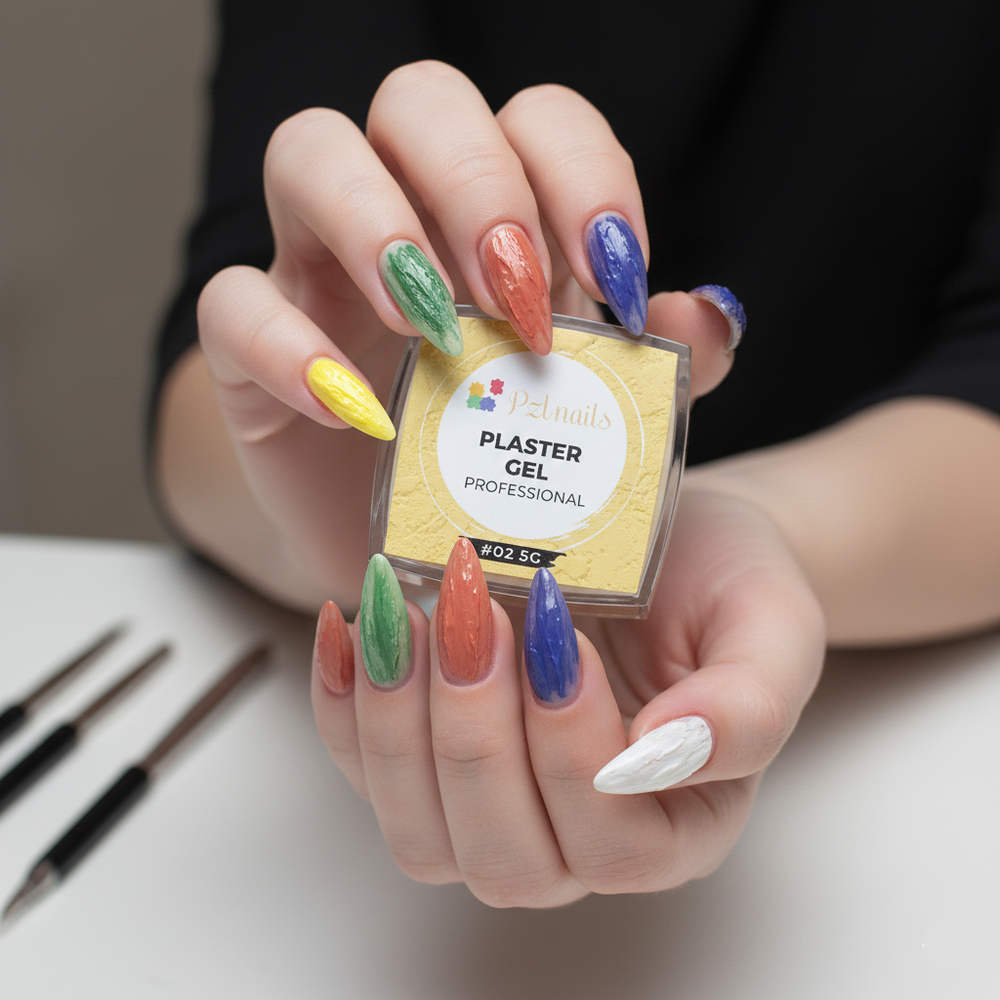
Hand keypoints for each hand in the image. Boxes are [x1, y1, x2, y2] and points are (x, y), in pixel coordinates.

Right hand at [168, 61, 733, 610]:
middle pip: (419, 101)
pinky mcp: (250, 352)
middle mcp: (403, 216)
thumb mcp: (593, 426)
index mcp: (497, 219)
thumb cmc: (504, 473)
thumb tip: (715, 315)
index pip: (536, 120)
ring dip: (378, 223)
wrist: (413, 557)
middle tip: (520, 299)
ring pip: (308, 151)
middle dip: (478, 183)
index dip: (582, 173)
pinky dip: (290, 347)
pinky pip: (231, 306)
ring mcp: (316, 272)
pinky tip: (355, 414)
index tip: (618, 279)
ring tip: (434, 329)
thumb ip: (656, 369)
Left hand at [311, 487, 824, 906]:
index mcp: (674, 827)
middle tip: (476, 612)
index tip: (557, 628)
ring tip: (412, 613)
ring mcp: (495, 810)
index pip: (614, 841)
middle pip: (505, 855)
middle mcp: (579, 842)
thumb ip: (750, 703)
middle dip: (476, 734)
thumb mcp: (770, 625)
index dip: (571, 748)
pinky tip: (354, 626)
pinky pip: (364, 773)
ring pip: (421, 833)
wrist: (663, 544)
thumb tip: (671, 752)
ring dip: (400, 723)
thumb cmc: (721, 584)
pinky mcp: (429, 765)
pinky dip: (344, 705)